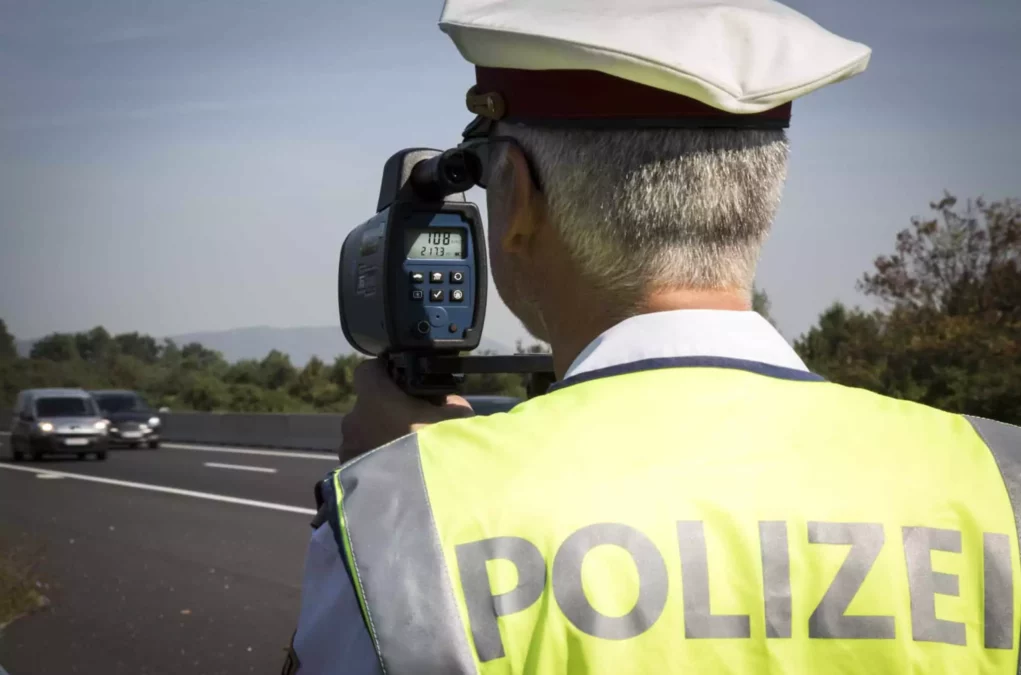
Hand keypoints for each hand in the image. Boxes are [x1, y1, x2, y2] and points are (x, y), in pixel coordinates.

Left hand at [339, 359, 474, 462]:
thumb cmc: (438, 451)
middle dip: (386, 412)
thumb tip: (449, 403)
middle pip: (367, 406)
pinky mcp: (346, 475)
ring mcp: (347, 449)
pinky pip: (361, 459)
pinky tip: (396, 474)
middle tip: (411, 425)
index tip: (401, 382)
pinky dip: (375, 462)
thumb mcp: (458, 420)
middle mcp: (354, 419)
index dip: (384, 373)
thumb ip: (450, 403)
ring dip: (379, 439)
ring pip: (363, 434)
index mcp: (375, 397)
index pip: (367, 370)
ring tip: (405, 455)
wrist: (422, 504)